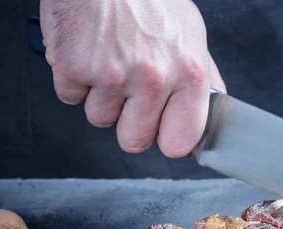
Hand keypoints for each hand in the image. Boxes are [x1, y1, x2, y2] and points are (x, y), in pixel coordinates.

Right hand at [40, 0, 225, 156]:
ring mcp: (111, 75)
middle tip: (129, 92)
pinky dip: (74, 78)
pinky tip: (87, 52)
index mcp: (188, 73)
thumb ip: (203, 76)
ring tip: (108, 59)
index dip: (168, 138)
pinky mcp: (73, 67)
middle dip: (128, 122)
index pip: (181, 141)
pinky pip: (69, 96)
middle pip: (134, 141)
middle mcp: (152, 78)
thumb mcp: (190, 33)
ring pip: (99, 118)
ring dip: (100, 96)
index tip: (163, 130)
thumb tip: (213, 105)